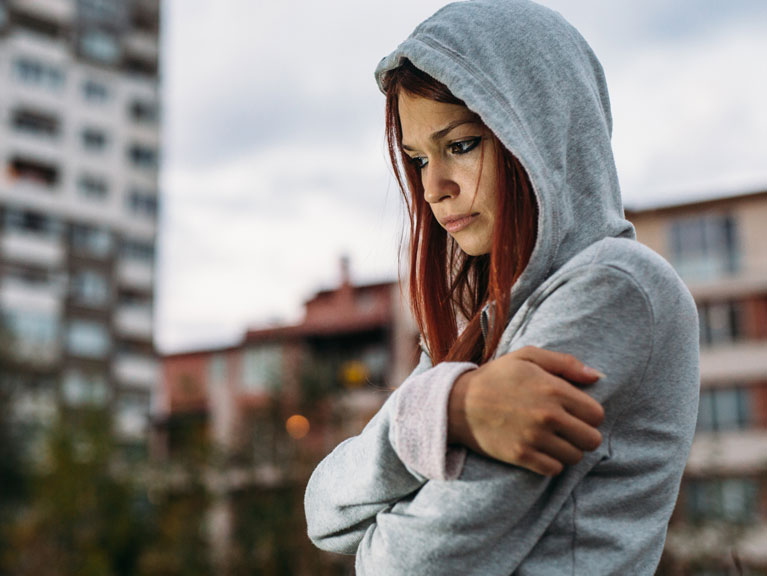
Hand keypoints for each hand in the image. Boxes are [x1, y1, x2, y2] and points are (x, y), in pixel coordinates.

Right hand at [448, 346, 604, 475]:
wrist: (458, 403)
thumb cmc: (496, 376)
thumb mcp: (528, 356)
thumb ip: (565, 363)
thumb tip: (598, 376)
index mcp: (554, 389)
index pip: (597, 414)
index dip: (589, 413)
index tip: (575, 412)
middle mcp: (548, 416)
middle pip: (592, 440)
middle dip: (583, 434)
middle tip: (567, 428)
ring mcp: (535, 438)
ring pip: (575, 457)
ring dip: (567, 449)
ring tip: (552, 438)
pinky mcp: (521, 456)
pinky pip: (554, 469)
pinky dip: (551, 462)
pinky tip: (541, 449)